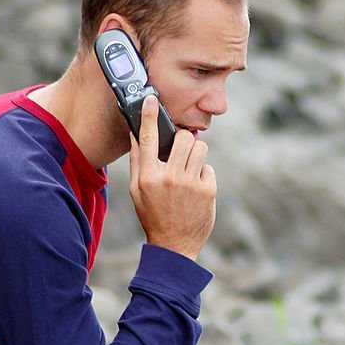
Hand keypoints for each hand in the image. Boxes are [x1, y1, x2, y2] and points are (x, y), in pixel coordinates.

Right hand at [128, 95, 215, 261]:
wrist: (174, 246)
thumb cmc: (153, 215)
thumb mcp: (137, 191)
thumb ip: (137, 162)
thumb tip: (136, 134)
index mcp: (148, 177)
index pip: (147, 138)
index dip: (150, 115)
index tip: (152, 99)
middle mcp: (169, 178)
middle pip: (183, 137)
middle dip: (184, 138)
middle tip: (181, 149)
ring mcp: (190, 184)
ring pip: (200, 148)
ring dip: (195, 153)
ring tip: (189, 168)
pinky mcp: (208, 191)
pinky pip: (208, 167)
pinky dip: (203, 174)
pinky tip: (196, 188)